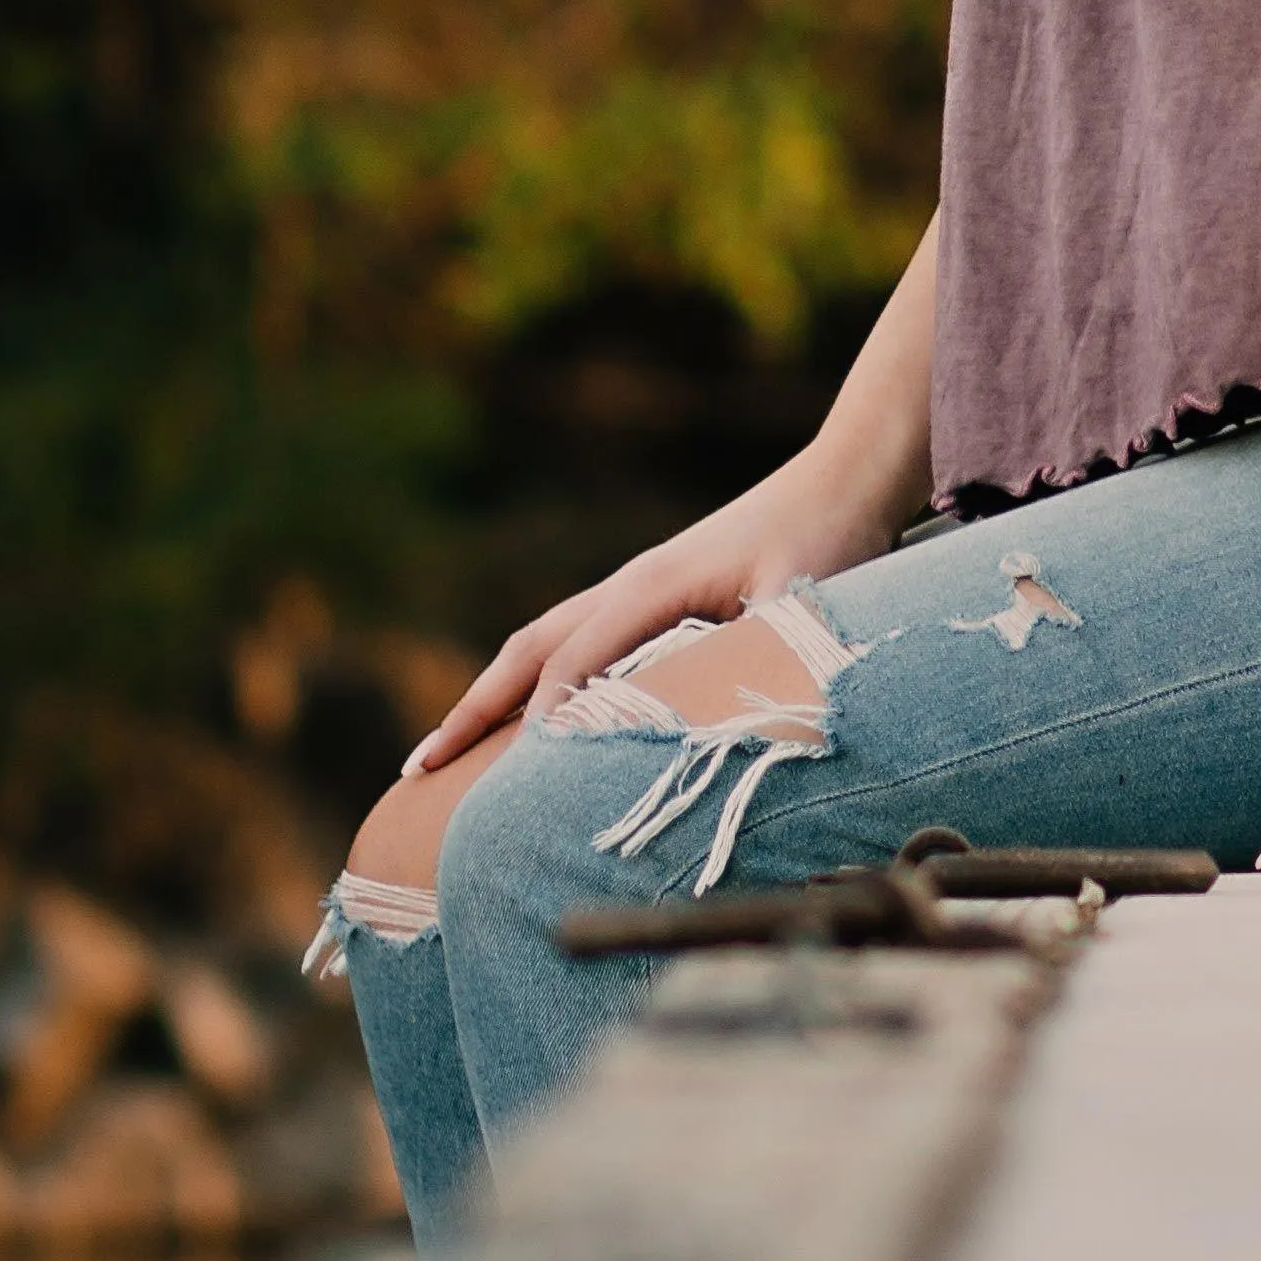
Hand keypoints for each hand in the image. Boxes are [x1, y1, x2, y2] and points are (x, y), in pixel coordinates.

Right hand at [400, 446, 884, 778]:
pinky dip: (534, 679)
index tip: (504, 783)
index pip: (573, 660)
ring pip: (542, 642)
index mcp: (652, 585)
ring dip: (490, 695)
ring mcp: (637, 587)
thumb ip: (758, 653)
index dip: (539, 718)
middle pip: (529, 649)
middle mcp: (630, 584)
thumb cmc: (826, 537)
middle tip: (416, 769)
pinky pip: (574, 641)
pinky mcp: (656, 596)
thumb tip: (720, 716)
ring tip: (443, 751)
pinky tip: (527, 718)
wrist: (844, 476)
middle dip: (472, 710)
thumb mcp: (800, 601)